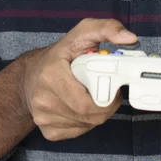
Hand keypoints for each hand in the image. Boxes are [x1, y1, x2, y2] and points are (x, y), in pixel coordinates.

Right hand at [20, 18, 137, 141]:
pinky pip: (78, 131)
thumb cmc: (60, 55)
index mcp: (51, 75)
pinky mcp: (47, 130)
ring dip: (97, 113)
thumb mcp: (82, 33)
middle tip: (109, 91)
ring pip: (86, 125)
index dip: (107, 98)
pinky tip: (82, 106)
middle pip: (89, 116)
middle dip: (106, 106)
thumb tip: (130, 38)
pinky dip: (86, 121)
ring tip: (93, 95)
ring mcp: (43, 117)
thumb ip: (107, 29)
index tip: (113, 86)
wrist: (31, 75)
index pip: (87, 102)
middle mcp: (42, 99)